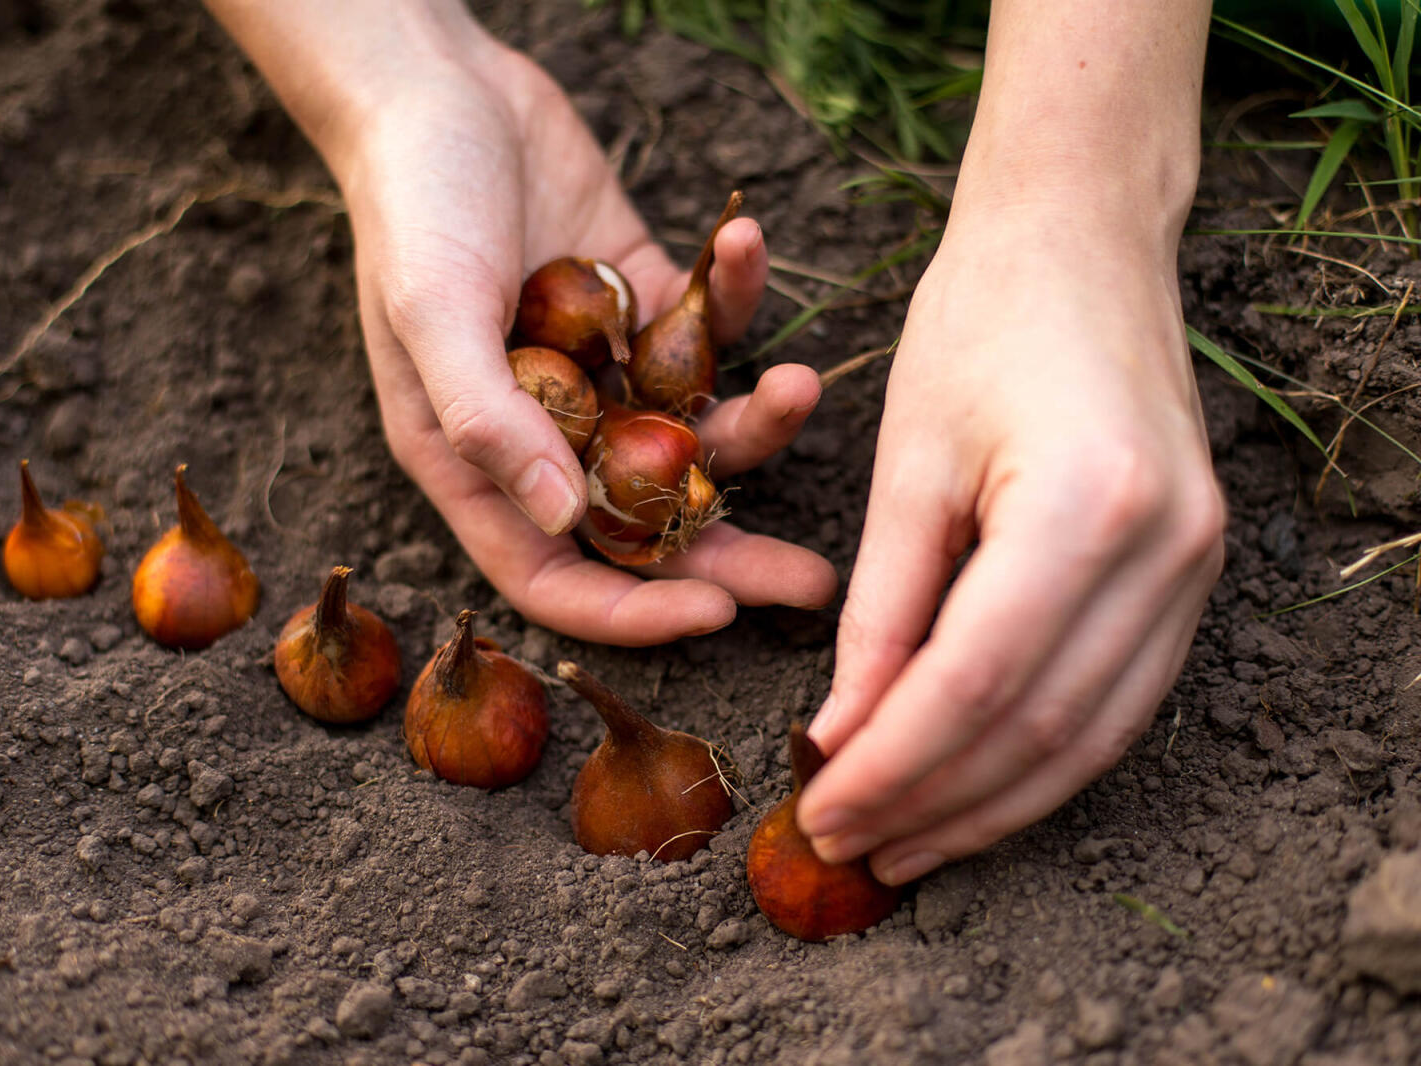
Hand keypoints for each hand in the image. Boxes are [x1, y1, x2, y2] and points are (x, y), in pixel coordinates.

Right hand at [337, 36, 834, 644]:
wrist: (440, 85)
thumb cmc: (413, 201)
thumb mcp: (431, 310)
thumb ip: (487, 419)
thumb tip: (557, 518)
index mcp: (478, 458)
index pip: (554, 571)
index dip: (631, 609)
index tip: (717, 614)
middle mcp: (545, 428)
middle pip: (643, 522)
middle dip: (729, 555)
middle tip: (814, 583)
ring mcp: (601, 368)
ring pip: (692, 431)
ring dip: (756, 420)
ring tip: (801, 386)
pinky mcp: (642, 302)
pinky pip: (704, 327)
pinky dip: (732, 294)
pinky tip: (742, 240)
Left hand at [796, 204, 1224, 883]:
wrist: (1081, 243)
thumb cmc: (976, 324)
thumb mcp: (907, 465)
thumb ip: (881, 612)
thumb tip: (843, 737)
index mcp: (1086, 506)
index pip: (972, 685)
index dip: (891, 766)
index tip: (821, 812)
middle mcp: (1166, 550)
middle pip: (1037, 729)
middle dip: (934, 804)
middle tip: (849, 848)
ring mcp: (1197, 568)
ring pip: (1089, 737)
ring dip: (992, 805)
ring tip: (905, 846)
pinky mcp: (1194, 575)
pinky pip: (1120, 703)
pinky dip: (1042, 759)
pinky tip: (976, 790)